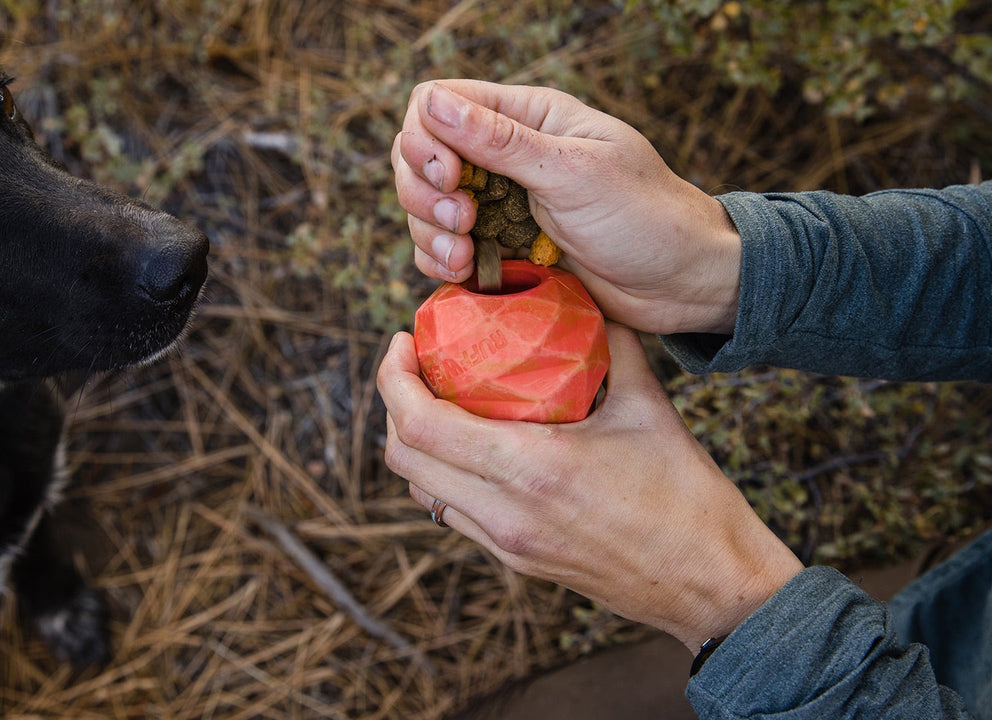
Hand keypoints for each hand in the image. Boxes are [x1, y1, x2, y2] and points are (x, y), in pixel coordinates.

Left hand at [376, 323, 802, 651]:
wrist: (711, 583)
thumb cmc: (688, 497)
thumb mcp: (649, 407)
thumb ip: (615, 345)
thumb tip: (590, 295)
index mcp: (530, 468)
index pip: (421, 423)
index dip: (393, 379)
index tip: (401, 344)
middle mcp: (504, 512)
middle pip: (403, 457)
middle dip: (392, 404)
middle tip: (412, 365)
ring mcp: (506, 542)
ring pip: (420, 490)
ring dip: (413, 442)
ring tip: (434, 400)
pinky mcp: (515, 560)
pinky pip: (452, 513)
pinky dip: (441, 473)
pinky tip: (467, 443)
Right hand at [393, 80, 742, 335]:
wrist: (681, 283)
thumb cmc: (644, 217)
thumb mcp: (573, 172)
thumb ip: (500, 142)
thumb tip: (434, 102)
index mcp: (528, 118)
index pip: (439, 102)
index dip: (426, 137)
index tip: (450, 176)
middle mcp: (506, 155)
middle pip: (419, 155)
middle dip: (423, 190)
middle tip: (461, 219)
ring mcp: (499, 204)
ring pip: (425, 205)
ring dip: (429, 231)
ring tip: (465, 256)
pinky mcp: (499, 247)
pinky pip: (441, 248)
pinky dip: (438, 260)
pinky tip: (463, 272)